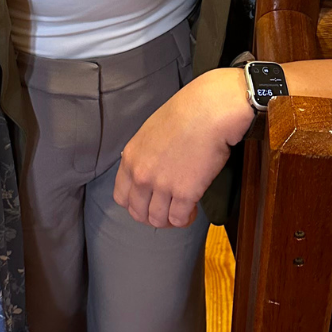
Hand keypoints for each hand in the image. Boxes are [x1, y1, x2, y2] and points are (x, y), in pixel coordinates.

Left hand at [114, 68, 252, 228]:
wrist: (210, 110)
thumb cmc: (186, 113)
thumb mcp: (150, 131)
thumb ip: (144, 154)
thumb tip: (148, 169)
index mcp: (130, 158)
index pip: (121, 196)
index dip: (135, 204)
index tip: (148, 202)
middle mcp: (141, 174)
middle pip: (137, 213)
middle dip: (151, 216)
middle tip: (166, 211)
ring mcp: (162, 185)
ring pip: (157, 220)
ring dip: (169, 220)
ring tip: (181, 211)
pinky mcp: (185, 193)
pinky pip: (179, 219)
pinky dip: (186, 219)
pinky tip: (193, 209)